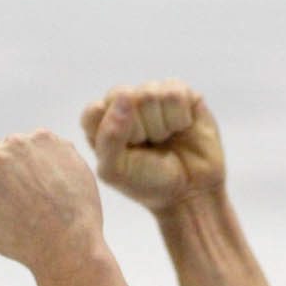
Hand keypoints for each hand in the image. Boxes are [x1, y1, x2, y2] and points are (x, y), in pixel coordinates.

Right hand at [0, 130, 104, 273]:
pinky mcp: (45, 138)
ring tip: (41, 192)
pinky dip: (48, 159)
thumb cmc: (22, 243)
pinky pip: (42, 145)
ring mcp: (17, 142)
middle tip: (18, 190)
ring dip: (24, 161)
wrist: (68, 241)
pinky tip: (56, 183)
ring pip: (16, 146)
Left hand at [81, 81, 225, 214]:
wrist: (191, 192)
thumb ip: (109, 137)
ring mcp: (152, 94)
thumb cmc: (149, 182)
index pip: (94, 111)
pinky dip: (180, 117)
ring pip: (151, 93)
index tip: (127, 154)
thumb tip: (125, 96)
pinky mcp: (179, 92)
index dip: (114, 133)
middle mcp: (123, 104)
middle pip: (123, 96)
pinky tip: (181, 128)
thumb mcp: (116, 172)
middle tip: (149, 147)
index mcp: (100, 121)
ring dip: (162, 125)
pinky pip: (175, 93)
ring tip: (166, 139)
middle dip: (140, 129)